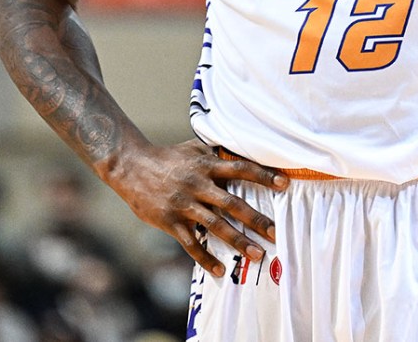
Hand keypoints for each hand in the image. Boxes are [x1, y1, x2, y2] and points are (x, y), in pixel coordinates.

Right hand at [116, 140, 287, 277]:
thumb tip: (243, 146)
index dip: (263, 175)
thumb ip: (217, 151)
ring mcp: (184, 204)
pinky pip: (191, 243)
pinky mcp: (170, 221)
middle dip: (256, 219)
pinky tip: (220, 270)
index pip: (241, 168)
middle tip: (276, 233)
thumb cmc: (169, 156)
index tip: (285, 183)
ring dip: (238, 241)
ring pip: (215, 226)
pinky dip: (205, 258)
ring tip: (258, 254)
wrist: (132, 166)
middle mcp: (198, 184)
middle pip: (232, 203)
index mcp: (207, 165)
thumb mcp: (195, 147)